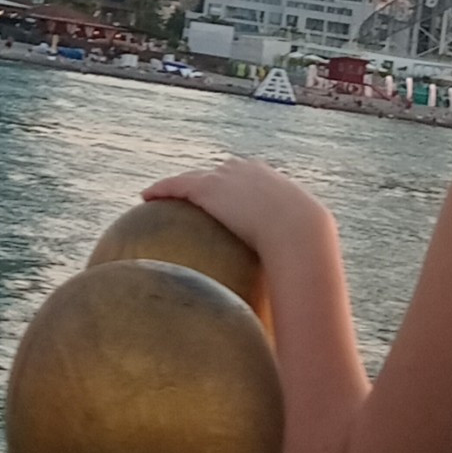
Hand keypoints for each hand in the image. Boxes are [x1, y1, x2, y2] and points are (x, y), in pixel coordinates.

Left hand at [143, 160, 335, 262]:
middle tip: (193, 196)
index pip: (246, 177)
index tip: (226, 199)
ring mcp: (226, 177)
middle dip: (204, 181)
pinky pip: (177, 186)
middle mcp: (246, 171)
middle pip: (217, 173)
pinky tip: (145, 197)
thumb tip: (298, 281)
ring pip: (194, 177)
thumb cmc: (306, 244)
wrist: (298, 230)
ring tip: (159, 194)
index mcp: (270, 180)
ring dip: (178, 185)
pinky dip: (161, 190)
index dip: (233, 186)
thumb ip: (294, 256)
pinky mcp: (208, 188)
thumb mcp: (303, 246)